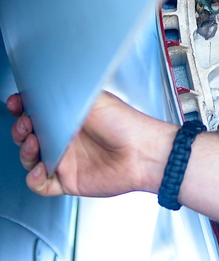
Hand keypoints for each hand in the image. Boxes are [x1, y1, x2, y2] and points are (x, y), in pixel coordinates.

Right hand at [8, 91, 173, 197]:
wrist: (143, 152)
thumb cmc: (126, 124)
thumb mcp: (94, 101)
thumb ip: (66, 98)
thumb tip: (45, 91)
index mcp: (72, 117)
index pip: (40, 113)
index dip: (25, 109)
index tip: (17, 103)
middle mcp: (67, 139)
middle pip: (29, 136)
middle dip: (21, 129)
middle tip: (27, 124)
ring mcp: (66, 160)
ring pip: (31, 159)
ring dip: (25, 152)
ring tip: (34, 143)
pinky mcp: (68, 181)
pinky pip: (40, 184)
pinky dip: (34, 178)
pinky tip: (41, 168)